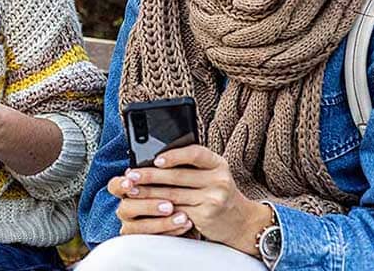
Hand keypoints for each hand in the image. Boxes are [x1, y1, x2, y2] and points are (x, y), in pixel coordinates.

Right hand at [106, 174, 192, 236]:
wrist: (193, 210)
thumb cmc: (177, 188)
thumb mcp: (170, 175)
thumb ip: (162, 169)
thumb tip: (163, 158)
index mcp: (128, 189)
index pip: (115, 186)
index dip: (120, 184)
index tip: (130, 181)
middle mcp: (127, 207)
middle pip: (125, 207)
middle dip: (148, 206)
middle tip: (168, 204)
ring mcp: (134, 226)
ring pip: (137, 228)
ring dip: (161, 222)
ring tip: (182, 216)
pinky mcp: (146, 241)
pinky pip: (152, 240)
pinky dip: (169, 231)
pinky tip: (184, 224)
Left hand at [117, 144, 271, 253]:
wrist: (241, 220)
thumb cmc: (218, 190)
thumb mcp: (212, 172)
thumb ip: (192, 163)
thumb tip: (155, 157)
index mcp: (218, 163)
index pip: (195, 153)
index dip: (174, 155)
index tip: (155, 159)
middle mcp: (218, 180)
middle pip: (178, 176)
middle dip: (151, 175)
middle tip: (132, 175)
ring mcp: (213, 199)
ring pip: (174, 195)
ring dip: (149, 193)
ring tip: (133, 189)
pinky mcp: (205, 216)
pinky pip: (178, 211)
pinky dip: (160, 209)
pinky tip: (147, 206)